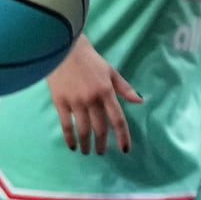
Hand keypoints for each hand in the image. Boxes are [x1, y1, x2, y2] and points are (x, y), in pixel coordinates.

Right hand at [45, 35, 142, 154]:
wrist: (63, 48)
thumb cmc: (89, 59)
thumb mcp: (110, 70)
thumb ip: (124, 88)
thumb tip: (140, 101)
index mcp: (106, 91)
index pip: (117, 119)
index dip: (122, 136)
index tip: (124, 150)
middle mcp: (92, 99)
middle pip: (100, 128)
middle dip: (102, 143)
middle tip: (101, 152)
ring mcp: (75, 102)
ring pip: (83, 130)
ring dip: (86, 144)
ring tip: (87, 151)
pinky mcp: (60, 102)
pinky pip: (66, 125)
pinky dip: (69, 138)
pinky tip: (72, 146)